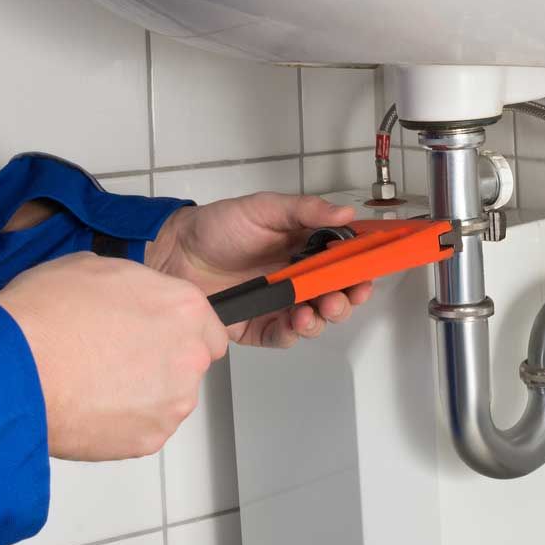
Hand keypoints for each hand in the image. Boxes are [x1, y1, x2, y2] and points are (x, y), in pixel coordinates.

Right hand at [0, 252, 228, 460]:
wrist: (14, 368)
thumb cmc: (47, 315)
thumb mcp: (93, 268)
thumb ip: (132, 285)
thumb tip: (128, 296)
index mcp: (183, 308)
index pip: (209, 327)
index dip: (179, 329)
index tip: (156, 333)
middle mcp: (188, 356)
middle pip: (189, 364)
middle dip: (160, 360)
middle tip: (116, 355)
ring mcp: (170, 403)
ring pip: (167, 399)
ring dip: (142, 392)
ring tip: (95, 380)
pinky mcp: (148, 440)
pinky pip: (142, 428)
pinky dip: (122, 421)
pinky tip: (89, 403)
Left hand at [146, 194, 375, 348]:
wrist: (176, 253)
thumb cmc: (217, 227)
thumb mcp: (265, 208)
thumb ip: (306, 211)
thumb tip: (345, 211)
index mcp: (304, 248)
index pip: (344, 262)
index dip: (360, 269)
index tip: (368, 271)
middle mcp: (296, 278)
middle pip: (336, 295)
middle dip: (347, 298)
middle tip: (344, 295)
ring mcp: (279, 303)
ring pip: (316, 319)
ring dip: (323, 317)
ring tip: (316, 308)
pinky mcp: (259, 325)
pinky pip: (284, 336)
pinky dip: (294, 332)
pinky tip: (295, 322)